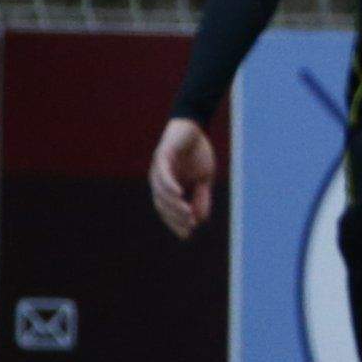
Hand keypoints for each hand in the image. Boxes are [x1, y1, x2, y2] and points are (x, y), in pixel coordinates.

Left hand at [148, 117, 217, 238]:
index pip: (167, 211)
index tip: (188, 234)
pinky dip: (170, 185)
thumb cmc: (197, 152)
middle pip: (162, 205)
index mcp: (167, 187)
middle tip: (189, 227)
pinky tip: (179, 194)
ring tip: (188, 214)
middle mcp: (158, 181)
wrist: (194, 126)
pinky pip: (163, 174)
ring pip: (162, 193)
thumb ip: (201, 198)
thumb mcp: (203, 178)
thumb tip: (200, 220)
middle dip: (176, 218)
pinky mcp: (162, 156)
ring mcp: (158, 169)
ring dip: (175, 205)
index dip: (176, 223)